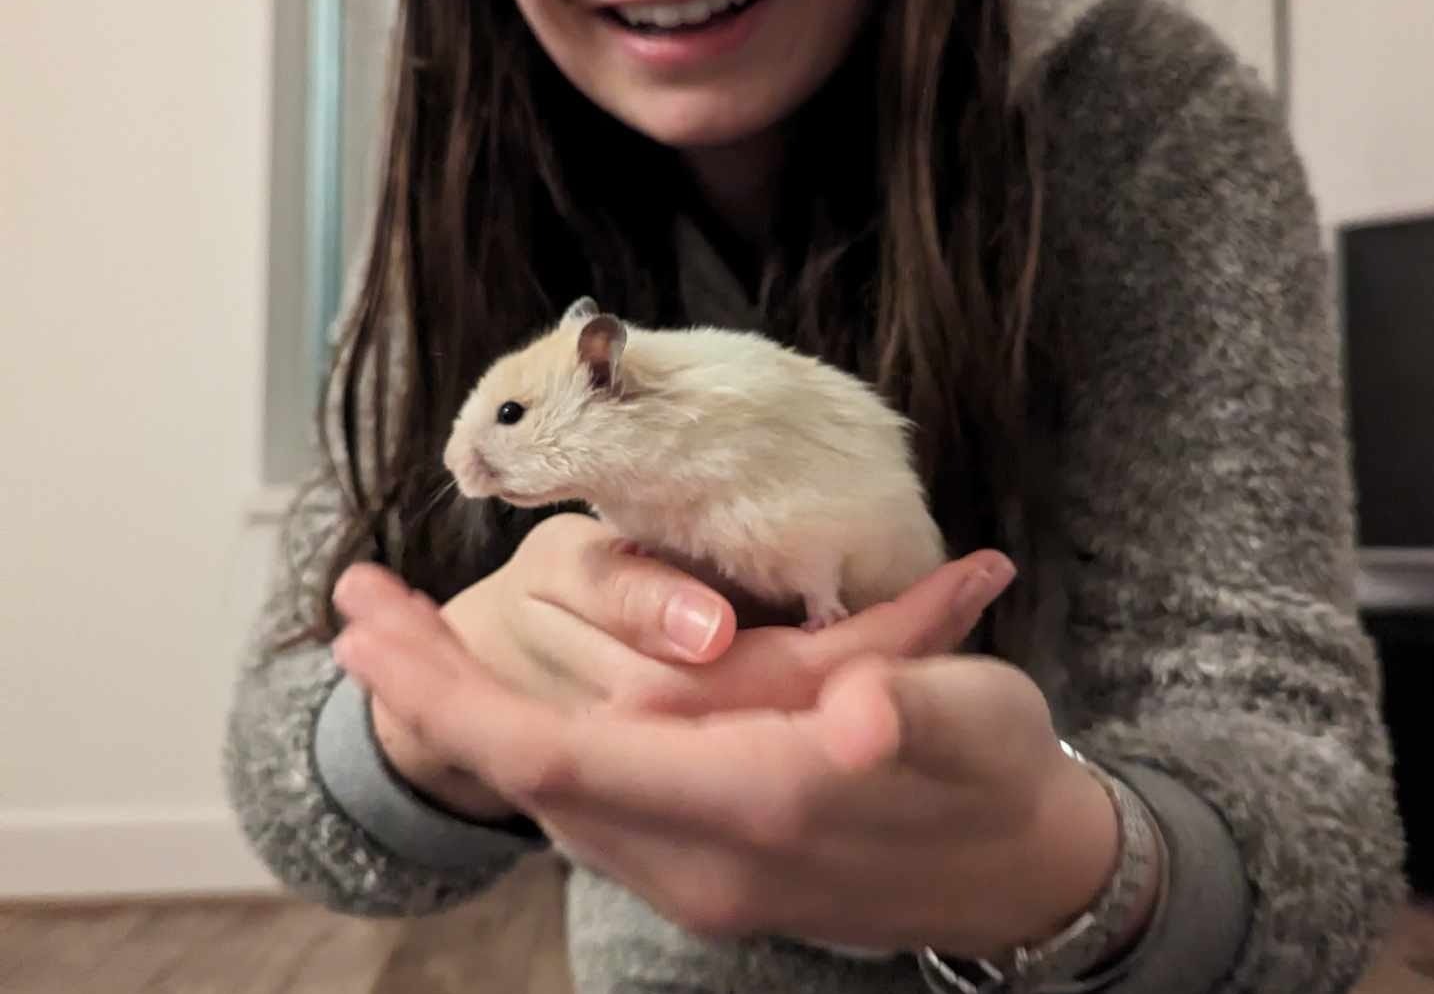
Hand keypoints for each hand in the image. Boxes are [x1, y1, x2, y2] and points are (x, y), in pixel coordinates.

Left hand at [335, 514, 1015, 819]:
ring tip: (400, 640)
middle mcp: (702, 861)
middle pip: (527, 775)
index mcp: (756, 806)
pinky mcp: (706, 869)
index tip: (376, 630)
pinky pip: (583, 808)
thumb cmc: (998, 775)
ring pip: (545, 796)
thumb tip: (851, 716)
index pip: (564, 757)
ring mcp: (698, 877)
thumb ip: (907, 709)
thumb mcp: (977, 724)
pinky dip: (521, 746)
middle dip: (432, 692)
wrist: (1024, 874)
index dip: (460, 693)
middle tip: (352, 612)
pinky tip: (500, 704)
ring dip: (467, 716)